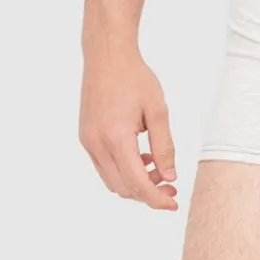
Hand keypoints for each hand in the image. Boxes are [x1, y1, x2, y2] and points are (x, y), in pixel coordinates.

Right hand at [79, 44, 178, 210]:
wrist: (107, 56)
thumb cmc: (135, 78)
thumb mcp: (158, 111)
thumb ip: (165, 146)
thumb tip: (169, 177)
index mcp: (116, 138)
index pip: (137, 184)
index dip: (156, 199)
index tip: (173, 203)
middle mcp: (97, 144)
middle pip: (123, 188)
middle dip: (148, 193)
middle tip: (171, 187)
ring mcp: (88, 142)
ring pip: (112, 181)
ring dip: (135, 183)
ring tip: (158, 169)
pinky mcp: (86, 137)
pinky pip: (104, 167)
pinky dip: (124, 171)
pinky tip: (142, 156)